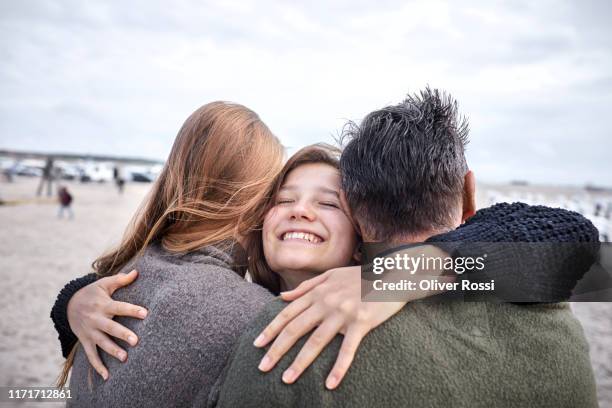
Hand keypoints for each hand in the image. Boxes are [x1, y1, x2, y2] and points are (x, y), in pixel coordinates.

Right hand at [67, 270, 147, 379]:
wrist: (67, 304)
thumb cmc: (91, 292)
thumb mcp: (103, 284)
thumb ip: (120, 279)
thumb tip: (137, 272)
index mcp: (103, 304)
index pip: (119, 307)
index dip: (132, 310)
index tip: (145, 313)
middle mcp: (96, 319)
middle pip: (111, 327)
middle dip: (122, 334)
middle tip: (136, 341)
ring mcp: (89, 331)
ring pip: (101, 343)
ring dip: (112, 351)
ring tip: (125, 358)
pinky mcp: (85, 341)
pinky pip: (91, 355)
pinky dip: (98, 366)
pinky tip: (107, 376)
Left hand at [253, 266, 405, 389]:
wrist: (392, 273)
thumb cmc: (360, 276)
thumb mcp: (331, 275)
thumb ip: (306, 287)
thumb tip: (282, 297)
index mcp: (318, 292)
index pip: (288, 313)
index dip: (271, 329)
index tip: (257, 345)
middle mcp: (326, 302)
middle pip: (296, 329)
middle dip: (277, 349)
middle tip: (262, 367)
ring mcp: (343, 313)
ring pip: (316, 341)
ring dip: (300, 362)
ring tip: (286, 379)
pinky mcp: (361, 322)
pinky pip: (348, 349)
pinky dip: (339, 367)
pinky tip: (330, 384)